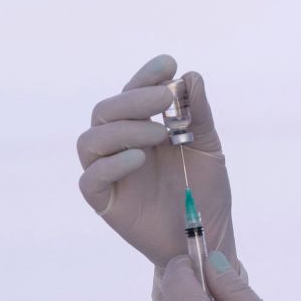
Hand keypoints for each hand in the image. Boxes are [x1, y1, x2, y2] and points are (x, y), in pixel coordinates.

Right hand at [77, 54, 236, 268]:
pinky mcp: (104, 201)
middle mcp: (121, 146)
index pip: (133, 94)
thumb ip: (199, 115)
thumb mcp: (208, 149)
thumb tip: (190, 76)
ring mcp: (110, 173)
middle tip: (166, 98)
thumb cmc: (206, 191)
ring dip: (124, 129)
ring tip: (160, 133)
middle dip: (135, 99)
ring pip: (91, 140)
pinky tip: (141, 158)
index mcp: (143, 128)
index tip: (169, 63)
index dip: (146, 76)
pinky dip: (113, 164)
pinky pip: (92, 179)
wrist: (207, 236)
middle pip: (106, 112)